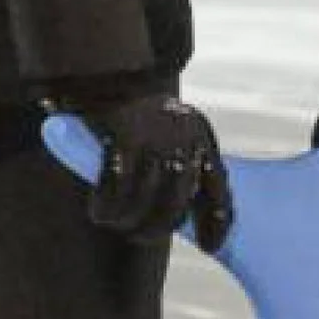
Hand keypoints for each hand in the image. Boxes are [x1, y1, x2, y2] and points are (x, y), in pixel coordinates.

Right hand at [56, 91, 233, 250]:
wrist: (109, 70)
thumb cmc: (140, 111)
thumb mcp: (175, 131)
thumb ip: (184, 163)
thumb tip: (184, 211)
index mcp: (202, 139)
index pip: (219, 190)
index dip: (216, 224)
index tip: (210, 247)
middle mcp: (185, 139)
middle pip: (177, 203)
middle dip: (157, 227)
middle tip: (139, 235)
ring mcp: (155, 138)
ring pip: (145, 201)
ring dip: (128, 221)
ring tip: (116, 223)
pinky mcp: (123, 136)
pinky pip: (115, 187)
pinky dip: (106, 206)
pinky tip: (100, 211)